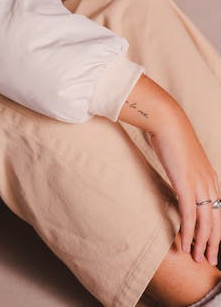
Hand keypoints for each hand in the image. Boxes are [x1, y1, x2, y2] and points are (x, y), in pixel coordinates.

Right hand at [148, 113, 220, 264]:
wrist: (167, 122)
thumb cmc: (171, 137)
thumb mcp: (183, 158)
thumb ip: (185, 171)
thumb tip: (178, 178)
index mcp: (210, 178)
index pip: (219, 211)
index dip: (216, 230)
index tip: (211, 244)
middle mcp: (209, 183)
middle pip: (217, 221)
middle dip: (213, 243)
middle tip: (208, 260)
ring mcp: (199, 185)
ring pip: (206, 223)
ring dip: (202, 243)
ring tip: (197, 258)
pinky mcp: (186, 185)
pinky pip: (190, 216)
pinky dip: (188, 233)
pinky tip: (184, 244)